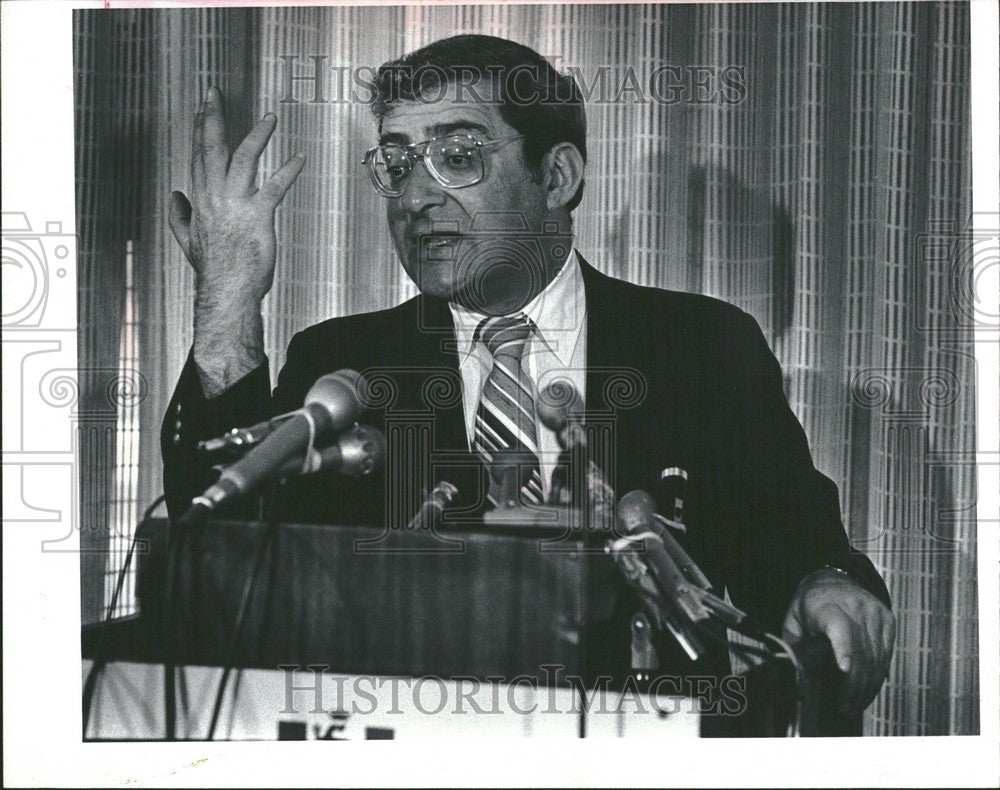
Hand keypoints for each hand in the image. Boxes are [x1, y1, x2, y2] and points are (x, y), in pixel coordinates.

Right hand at [168, 87, 305, 394]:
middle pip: (211, 149)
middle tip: (214, 93)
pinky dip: (288, 170)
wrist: (226, 293)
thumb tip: (174, 198)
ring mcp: (235, 205)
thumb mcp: (188, 241)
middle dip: (212, 118)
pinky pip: (274, 187)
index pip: (198, 157)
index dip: (200, 131)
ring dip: (257, 135)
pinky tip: (299, 158)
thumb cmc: (215, 270)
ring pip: (242, 159)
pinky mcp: (257, 217)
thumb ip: (179, 216)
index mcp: (200, 201)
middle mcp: (214, 197)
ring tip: (270, 117)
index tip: (202, 109)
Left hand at [781, 568, 895, 716]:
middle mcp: (855, 608)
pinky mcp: (888, 620)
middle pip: (859, 653)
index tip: (844, 670)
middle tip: (844, 709)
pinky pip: (885, 655)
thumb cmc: (812, 602)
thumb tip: (794, 674)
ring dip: (866, 687)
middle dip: (853, 686)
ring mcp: (875, 614)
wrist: (837, 578)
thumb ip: (794, 645)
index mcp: (827, 605)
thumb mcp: (794, 618)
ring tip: (854, 707)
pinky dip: (877, 676)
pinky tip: (867, 691)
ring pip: (875, 658)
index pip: (839, 629)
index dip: (843, 651)